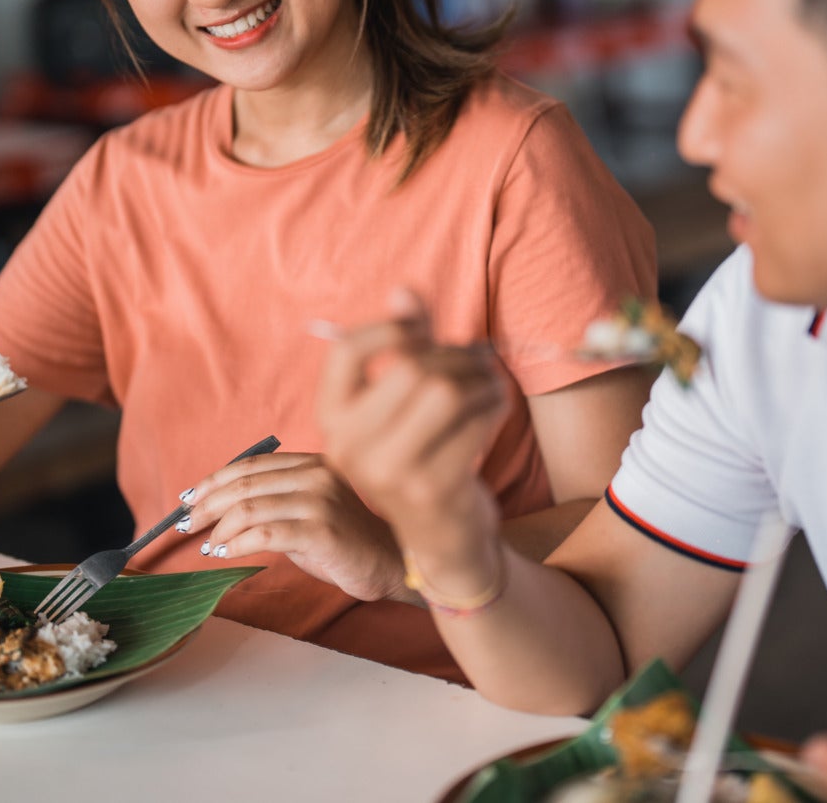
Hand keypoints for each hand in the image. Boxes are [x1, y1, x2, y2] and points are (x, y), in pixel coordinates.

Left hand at [179, 451, 408, 602]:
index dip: (214, 480)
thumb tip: (212, 506)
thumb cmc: (341, 540)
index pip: (251, 464)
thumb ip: (271, 499)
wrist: (386, 564)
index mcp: (312, 462)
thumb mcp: (305, 508)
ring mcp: (320, 501)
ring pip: (250, 508)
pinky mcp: (321, 531)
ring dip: (220, 529)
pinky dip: (237, 544)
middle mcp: (317, 475)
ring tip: (209, 544)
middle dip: (207, 504)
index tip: (188, 498)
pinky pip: (264, 534)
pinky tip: (226, 552)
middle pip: (245, 484)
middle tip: (186, 524)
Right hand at [316, 290, 508, 559]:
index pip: (346, 351)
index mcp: (332, 420)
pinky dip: (493, 406)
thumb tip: (403, 290)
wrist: (443, 536)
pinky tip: (495, 408)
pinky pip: (474, 422)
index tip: (422, 330)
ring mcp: (387, 472)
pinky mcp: (430, 489)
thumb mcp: (404, 400)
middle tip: (478, 360)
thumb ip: (405, 345)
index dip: (390, 328)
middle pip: (411, 367)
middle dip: (456, 356)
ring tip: (490, 383)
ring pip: (446, 391)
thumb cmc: (424, 452)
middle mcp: (348, 448)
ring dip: (480, 379)